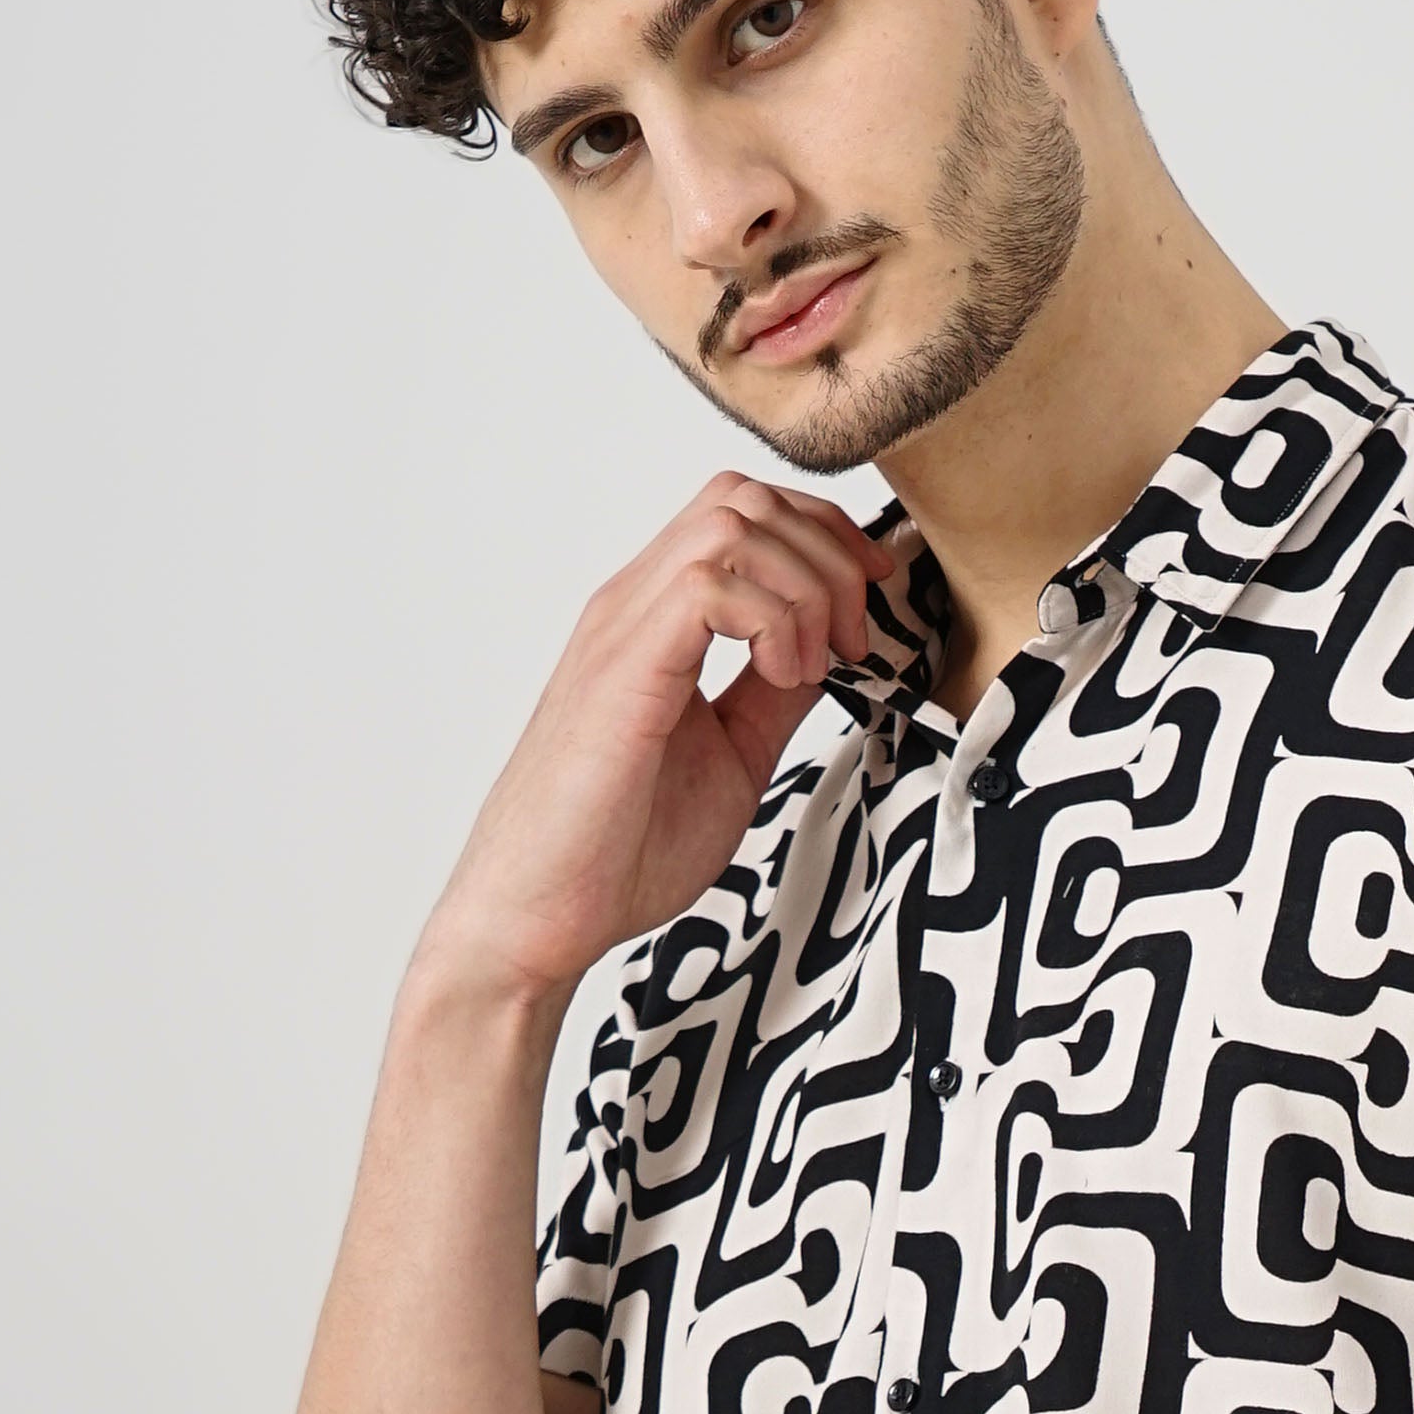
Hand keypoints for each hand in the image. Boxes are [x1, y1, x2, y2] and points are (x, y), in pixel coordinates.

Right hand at [421, 477, 902, 1004]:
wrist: (542, 915)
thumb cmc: (618, 850)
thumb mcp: (734, 756)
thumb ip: (772, 697)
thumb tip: (827, 654)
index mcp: (656, 621)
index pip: (742, 513)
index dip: (823, 539)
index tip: (870, 604)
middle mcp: (633, 608)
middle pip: (743, 498)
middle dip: (826, 553)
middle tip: (854, 640)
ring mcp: (622, 631)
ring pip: (732, 524)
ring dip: (804, 586)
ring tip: (813, 666)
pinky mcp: (621, 669)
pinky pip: (708, 583)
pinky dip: (773, 619)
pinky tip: (784, 677)